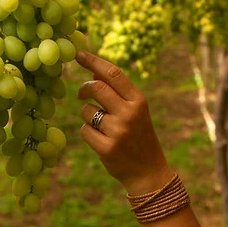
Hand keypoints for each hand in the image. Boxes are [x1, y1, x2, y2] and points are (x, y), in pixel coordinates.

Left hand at [75, 50, 172, 194]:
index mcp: (139, 101)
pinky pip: (84, 130)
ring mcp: (118, 131)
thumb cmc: (139, 137)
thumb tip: (95, 71)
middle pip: (96, 88)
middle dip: (84, 88)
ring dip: (88, 117)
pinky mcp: (107, 148)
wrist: (149, 172)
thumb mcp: (136, 111)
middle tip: (81, 94)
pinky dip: (88, 133)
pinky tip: (101, 141)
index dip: (93, 61)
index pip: (113, 73)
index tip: (78, 54)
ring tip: (103, 128)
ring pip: (87, 111)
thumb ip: (117, 92)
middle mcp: (129, 113)